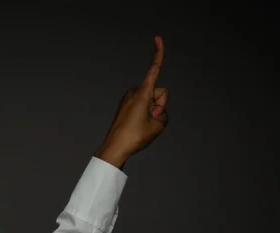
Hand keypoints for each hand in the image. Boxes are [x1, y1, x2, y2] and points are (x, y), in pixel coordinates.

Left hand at [95, 36, 169, 167]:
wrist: (115, 147)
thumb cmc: (135, 136)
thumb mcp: (159, 125)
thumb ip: (164, 112)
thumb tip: (155, 109)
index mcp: (142, 93)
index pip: (153, 69)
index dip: (158, 53)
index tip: (158, 38)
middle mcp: (134, 92)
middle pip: (159, 93)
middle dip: (160, 105)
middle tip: (149, 120)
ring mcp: (129, 98)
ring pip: (151, 100)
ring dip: (151, 111)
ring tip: (141, 125)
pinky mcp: (126, 105)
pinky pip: (143, 105)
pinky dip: (145, 113)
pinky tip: (137, 125)